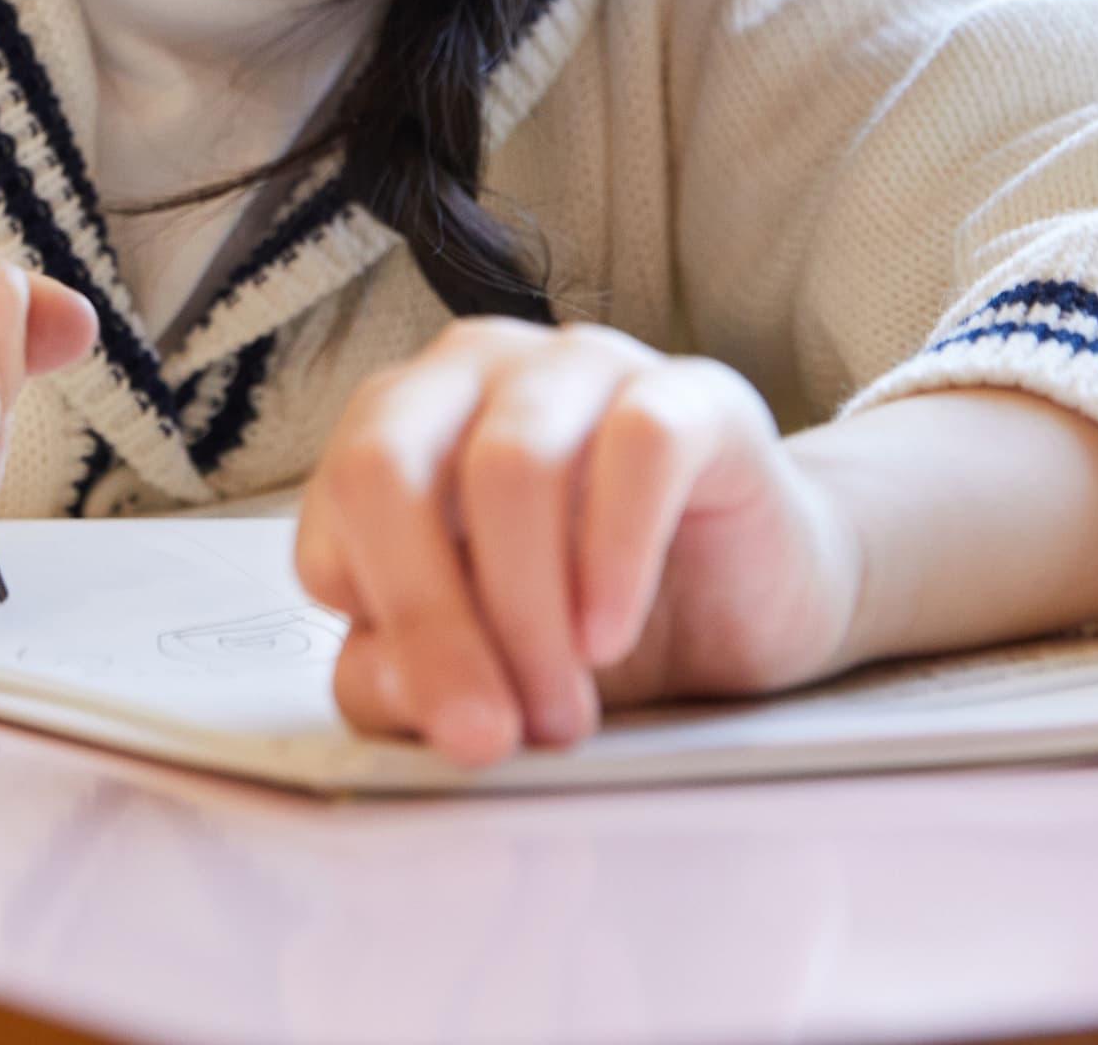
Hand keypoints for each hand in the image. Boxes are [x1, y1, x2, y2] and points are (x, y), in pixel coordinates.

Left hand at [295, 320, 861, 765]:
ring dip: (527, 614)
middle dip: (427, 619)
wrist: (758, 599)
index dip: (381, 625)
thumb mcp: (481, 663)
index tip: (444, 716)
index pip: (339, 505)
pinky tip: (609, 636)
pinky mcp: (692, 392)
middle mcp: (474, 370)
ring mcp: (582, 364)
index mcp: (400, 420)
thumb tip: (393, 688)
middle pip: (389, 467)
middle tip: (485, 732)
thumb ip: (405, 673)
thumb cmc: (598, 617)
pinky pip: (635, 450)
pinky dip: (613, 558)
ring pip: (509, 466)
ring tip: (563, 707)